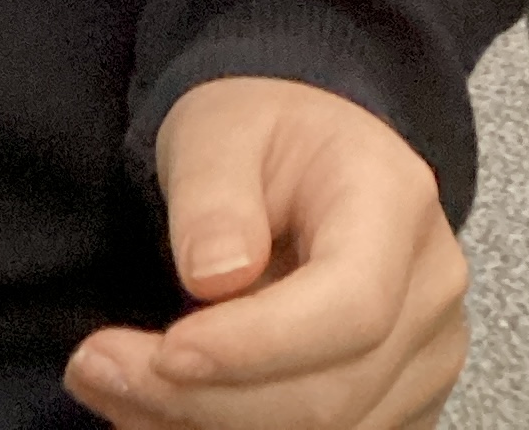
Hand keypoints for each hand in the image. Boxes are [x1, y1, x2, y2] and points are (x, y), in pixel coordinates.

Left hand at [63, 77, 467, 428]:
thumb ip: (214, 196)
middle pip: (334, 392)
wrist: (300, 155)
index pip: (350, 306)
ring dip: (206, 427)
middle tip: (99, 370)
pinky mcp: (396, 404)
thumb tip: (213, 279)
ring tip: (112, 384)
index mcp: (395, 204)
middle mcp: (429, 293)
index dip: (258, 346)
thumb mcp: (217, 129)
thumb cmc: (259, 133)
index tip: (165, 352)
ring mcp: (424, 358)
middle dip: (207, 400)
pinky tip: (158, 409)